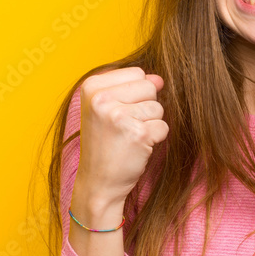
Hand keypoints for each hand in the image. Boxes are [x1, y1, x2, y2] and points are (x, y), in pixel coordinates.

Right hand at [76, 67, 168, 199]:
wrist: (98, 182)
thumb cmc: (105, 143)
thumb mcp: (109, 108)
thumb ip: (133, 87)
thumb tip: (159, 79)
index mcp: (91, 86)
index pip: (137, 73)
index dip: (135, 94)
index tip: (116, 114)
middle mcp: (101, 99)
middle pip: (150, 87)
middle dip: (145, 107)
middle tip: (124, 127)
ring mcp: (118, 116)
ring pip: (158, 107)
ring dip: (150, 124)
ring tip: (129, 137)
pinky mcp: (137, 134)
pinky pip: (163, 126)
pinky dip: (155, 139)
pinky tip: (136, 148)